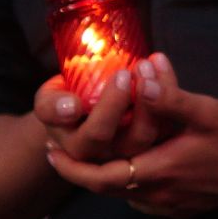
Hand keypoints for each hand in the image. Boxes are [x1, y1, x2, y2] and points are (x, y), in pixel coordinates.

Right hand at [33, 65, 163, 162]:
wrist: (77, 112)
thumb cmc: (61, 105)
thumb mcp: (46, 104)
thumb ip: (51, 107)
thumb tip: (71, 109)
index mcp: (81, 148)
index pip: (98, 134)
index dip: (112, 107)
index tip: (122, 74)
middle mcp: (111, 155)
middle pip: (135, 137)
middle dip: (143, 98)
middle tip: (142, 65)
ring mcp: (134, 150)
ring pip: (158, 130)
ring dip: (161, 94)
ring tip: (152, 63)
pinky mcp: (154, 140)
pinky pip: (170, 122)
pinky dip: (170, 92)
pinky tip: (161, 64)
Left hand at [45, 52, 217, 217]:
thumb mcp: (209, 110)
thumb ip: (171, 97)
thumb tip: (140, 75)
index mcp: (160, 170)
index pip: (99, 177)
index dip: (71, 167)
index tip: (49, 152)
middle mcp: (160, 194)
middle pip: (105, 189)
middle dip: (79, 171)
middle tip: (58, 152)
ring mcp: (172, 204)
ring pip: (124, 194)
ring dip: (104, 176)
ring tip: (92, 155)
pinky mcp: (185, 208)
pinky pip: (145, 199)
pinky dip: (128, 184)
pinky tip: (132, 167)